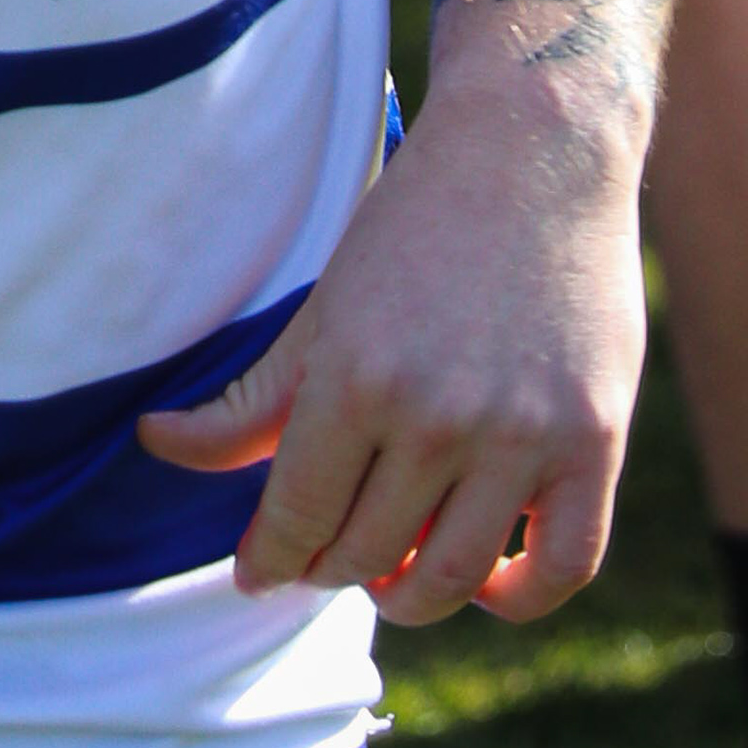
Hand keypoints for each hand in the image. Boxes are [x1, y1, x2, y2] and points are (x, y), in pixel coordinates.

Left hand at [135, 84, 644, 627]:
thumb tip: (154, 443)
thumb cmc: (416, 225)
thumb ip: (248, 397)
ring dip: (409, 595)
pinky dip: (516, 597)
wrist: (534, 151)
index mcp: (354, 380)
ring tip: (394, 569)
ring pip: (451, 580)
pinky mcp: (593, 443)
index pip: (296, 520)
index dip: (269, 559)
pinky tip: (484, 575)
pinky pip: (561, 570)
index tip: (260, 569)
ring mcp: (521, 437)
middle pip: (366, 556)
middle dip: (332, 566)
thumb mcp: (324, 306)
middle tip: (329, 549)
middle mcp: (436, 419)